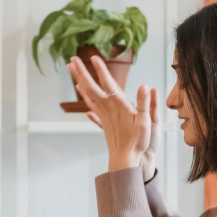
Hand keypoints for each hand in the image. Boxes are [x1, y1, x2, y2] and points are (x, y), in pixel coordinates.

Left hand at [67, 55, 155, 173]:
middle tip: (72, 59)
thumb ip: (145, 104)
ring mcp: (103, 114)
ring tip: (71, 69)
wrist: (125, 159)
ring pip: (87, 93)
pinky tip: (80, 90)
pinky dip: (84, 94)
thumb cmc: (137, 142)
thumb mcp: (146, 123)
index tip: (94, 57)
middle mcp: (107, 107)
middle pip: (90, 86)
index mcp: (119, 105)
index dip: (101, 69)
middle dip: (81, 72)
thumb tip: (145, 87)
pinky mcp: (102, 120)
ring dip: (79, 79)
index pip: (108, 83)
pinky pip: (90, 103)